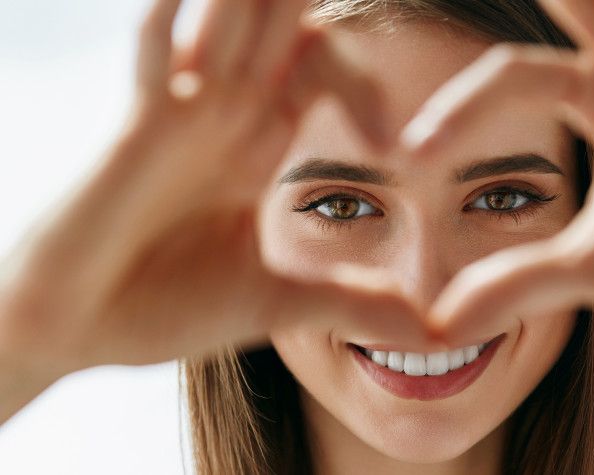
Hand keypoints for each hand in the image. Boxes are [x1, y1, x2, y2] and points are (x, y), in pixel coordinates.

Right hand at [0, 0, 428, 395]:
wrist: (79, 330)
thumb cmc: (163, 308)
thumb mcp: (276, 303)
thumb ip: (348, 301)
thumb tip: (425, 331)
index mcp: (257, 147)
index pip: (317, 75)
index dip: (360, 83)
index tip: (393, 141)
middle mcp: (223, 119)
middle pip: (275, 33)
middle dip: (300, 3)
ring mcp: (181, 117)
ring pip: (224, 27)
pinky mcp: (139, 130)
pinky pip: (157, 57)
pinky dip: (174, 22)